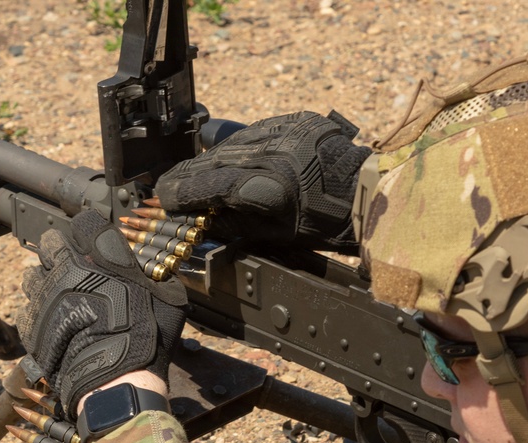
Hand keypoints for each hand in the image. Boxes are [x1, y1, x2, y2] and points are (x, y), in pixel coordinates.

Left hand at [16, 210, 186, 418]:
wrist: (115, 379)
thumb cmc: (145, 337)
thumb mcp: (166, 296)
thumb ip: (150, 275)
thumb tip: (146, 270)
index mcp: (98, 257)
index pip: (84, 222)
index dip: (89, 232)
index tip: (93, 244)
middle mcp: (65, 270)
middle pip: (49, 243)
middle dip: (59, 252)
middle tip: (73, 268)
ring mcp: (43, 297)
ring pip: (32, 275)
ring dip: (44, 282)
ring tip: (60, 298)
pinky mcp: (30, 324)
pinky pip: (27, 309)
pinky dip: (38, 314)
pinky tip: (54, 325)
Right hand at [155, 110, 370, 252]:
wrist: (364, 196)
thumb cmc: (322, 224)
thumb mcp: (271, 236)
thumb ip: (229, 223)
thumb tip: (195, 217)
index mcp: (264, 187)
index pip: (205, 184)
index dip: (179, 192)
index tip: (164, 198)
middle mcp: (270, 154)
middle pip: (211, 160)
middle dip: (187, 176)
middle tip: (172, 187)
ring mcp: (282, 133)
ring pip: (229, 143)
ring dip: (212, 160)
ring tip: (202, 176)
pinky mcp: (293, 121)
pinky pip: (253, 131)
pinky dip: (241, 147)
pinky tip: (239, 160)